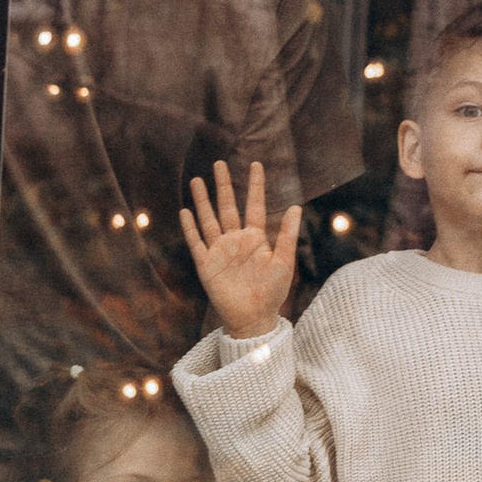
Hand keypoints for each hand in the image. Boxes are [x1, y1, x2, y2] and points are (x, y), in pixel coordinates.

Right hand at [181, 157, 301, 337]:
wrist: (254, 317)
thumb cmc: (272, 292)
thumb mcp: (283, 262)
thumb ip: (287, 235)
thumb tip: (295, 207)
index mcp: (255, 238)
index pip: (254, 205)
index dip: (255, 185)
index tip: (255, 164)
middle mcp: (235, 240)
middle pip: (227, 207)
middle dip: (223, 186)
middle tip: (219, 163)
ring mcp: (219, 251)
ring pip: (209, 219)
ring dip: (203, 201)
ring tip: (197, 180)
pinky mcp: (206, 264)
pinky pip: (197, 242)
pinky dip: (190, 228)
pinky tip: (186, 211)